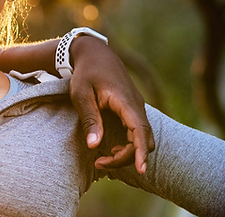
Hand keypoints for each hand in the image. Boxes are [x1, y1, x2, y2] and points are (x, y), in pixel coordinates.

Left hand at [69, 36, 155, 172]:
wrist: (95, 53)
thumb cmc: (85, 73)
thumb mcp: (80, 94)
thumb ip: (89, 119)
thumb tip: (94, 145)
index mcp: (125, 101)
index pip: (140, 131)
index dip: (141, 152)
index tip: (141, 170)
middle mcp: (136, 106)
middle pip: (143, 139)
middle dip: (128, 157)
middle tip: (100, 163)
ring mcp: (136, 108)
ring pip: (142, 137)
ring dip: (128, 152)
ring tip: (102, 158)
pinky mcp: (132, 110)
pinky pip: (137, 132)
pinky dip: (128, 144)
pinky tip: (111, 149)